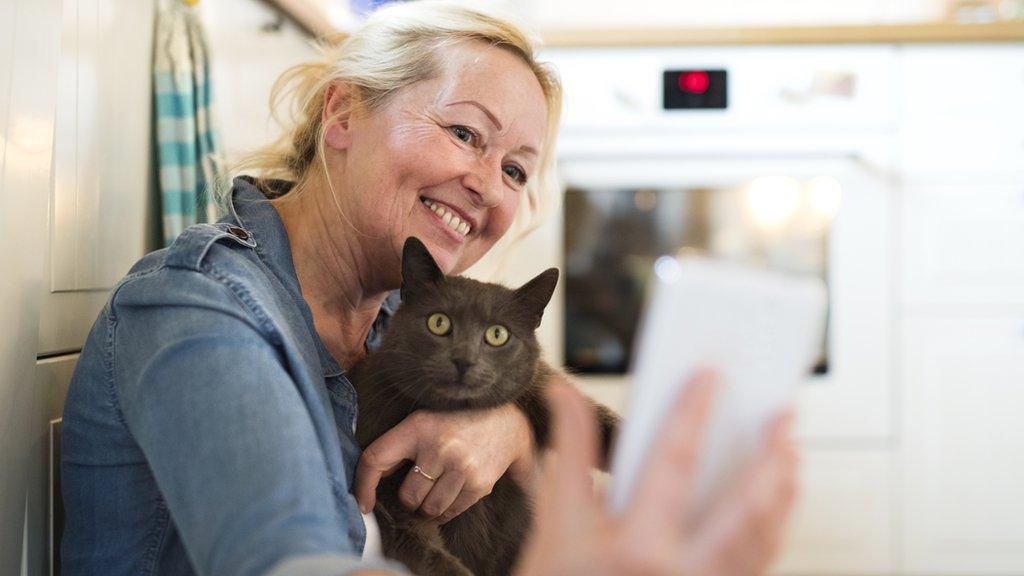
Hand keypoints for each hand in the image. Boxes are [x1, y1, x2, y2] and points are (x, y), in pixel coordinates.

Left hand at [355, 403, 535, 521]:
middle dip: (411, 498)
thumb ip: (399, 446)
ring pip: (429, 508)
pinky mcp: (479, 483)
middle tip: (422, 486)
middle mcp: (438, 446)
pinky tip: (453, 492)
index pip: (375, 459)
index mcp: (417, 426)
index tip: (364, 505)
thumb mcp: (425, 421)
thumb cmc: (456, 422)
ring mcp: (460, 466)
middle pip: (407, 496)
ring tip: (438, 489)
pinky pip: (451, 512)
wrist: (507, 422)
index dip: (363, 486)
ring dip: (429, 506)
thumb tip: (372, 480)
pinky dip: (447, 510)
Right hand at [514, 372, 799, 575]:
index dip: (692, 413)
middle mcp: (679, 573)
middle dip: (770, 457)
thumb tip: (565, 395)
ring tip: (789, 451)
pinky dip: (773, 526)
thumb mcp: (556, 523)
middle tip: (784, 415)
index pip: (673, 465)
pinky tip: (774, 502)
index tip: (709, 375)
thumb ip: (569, 452)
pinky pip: (758, 562)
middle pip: (743, 508)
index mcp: (636, 546)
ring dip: (782, 491)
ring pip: (762, 539)